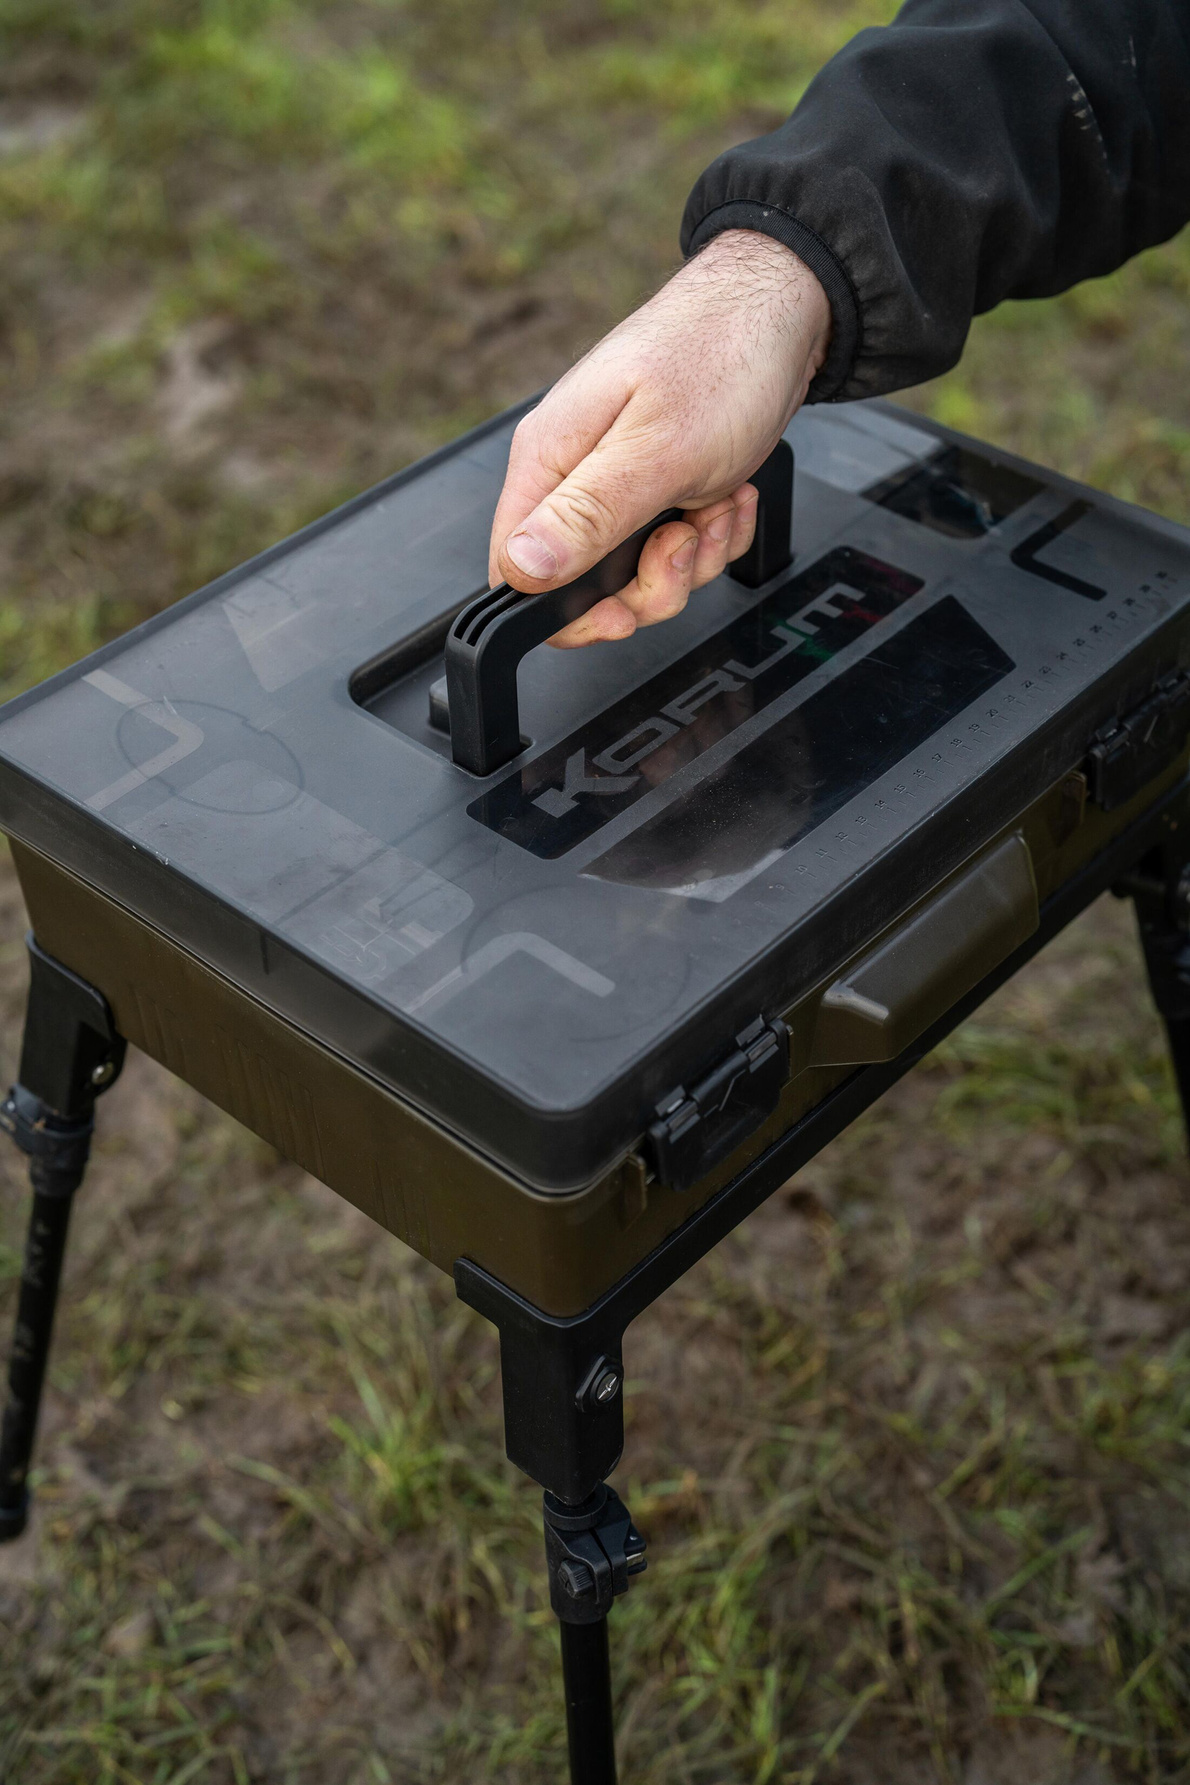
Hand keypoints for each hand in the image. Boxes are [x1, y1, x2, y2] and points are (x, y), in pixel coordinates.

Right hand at [488, 229, 831, 646]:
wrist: (786, 305)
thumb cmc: (722, 355)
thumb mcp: (656, 451)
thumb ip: (586, 515)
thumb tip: (521, 566)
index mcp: (551, 460)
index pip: (516, 572)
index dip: (568, 611)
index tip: (621, 611)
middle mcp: (575, 470)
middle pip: (584, 583)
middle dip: (650, 584)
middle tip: (686, 543)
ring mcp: (617, 476)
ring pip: (639, 571)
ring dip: (693, 557)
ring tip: (716, 506)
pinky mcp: (658, 480)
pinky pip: (676, 544)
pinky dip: (713, 533)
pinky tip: (728, 496)